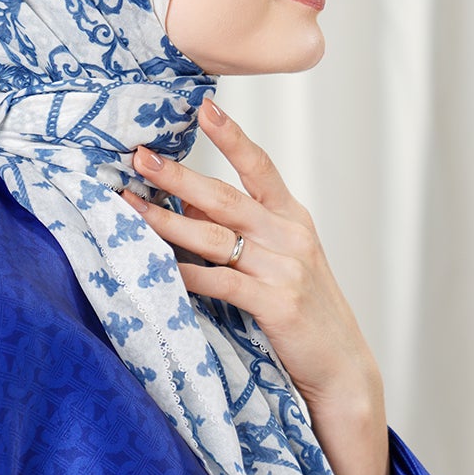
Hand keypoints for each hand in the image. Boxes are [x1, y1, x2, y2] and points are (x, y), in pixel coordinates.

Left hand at [120, 98, 378, 416]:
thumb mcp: (281, 261)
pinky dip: (187, 274)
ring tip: (131, 207)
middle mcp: (290, 236)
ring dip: (167, 222)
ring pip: (215, 237)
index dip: (232, 136)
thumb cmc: (304, 313)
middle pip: (224, 197)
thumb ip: (243, 231)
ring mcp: (285, 269)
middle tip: (140, 157)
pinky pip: (221, 283)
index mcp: (293, 218)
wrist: (342, 367)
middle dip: (178, 175)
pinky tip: (160, 266)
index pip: (259, 166)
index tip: (204, 107)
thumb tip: (188, 201)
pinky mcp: (276, 304)